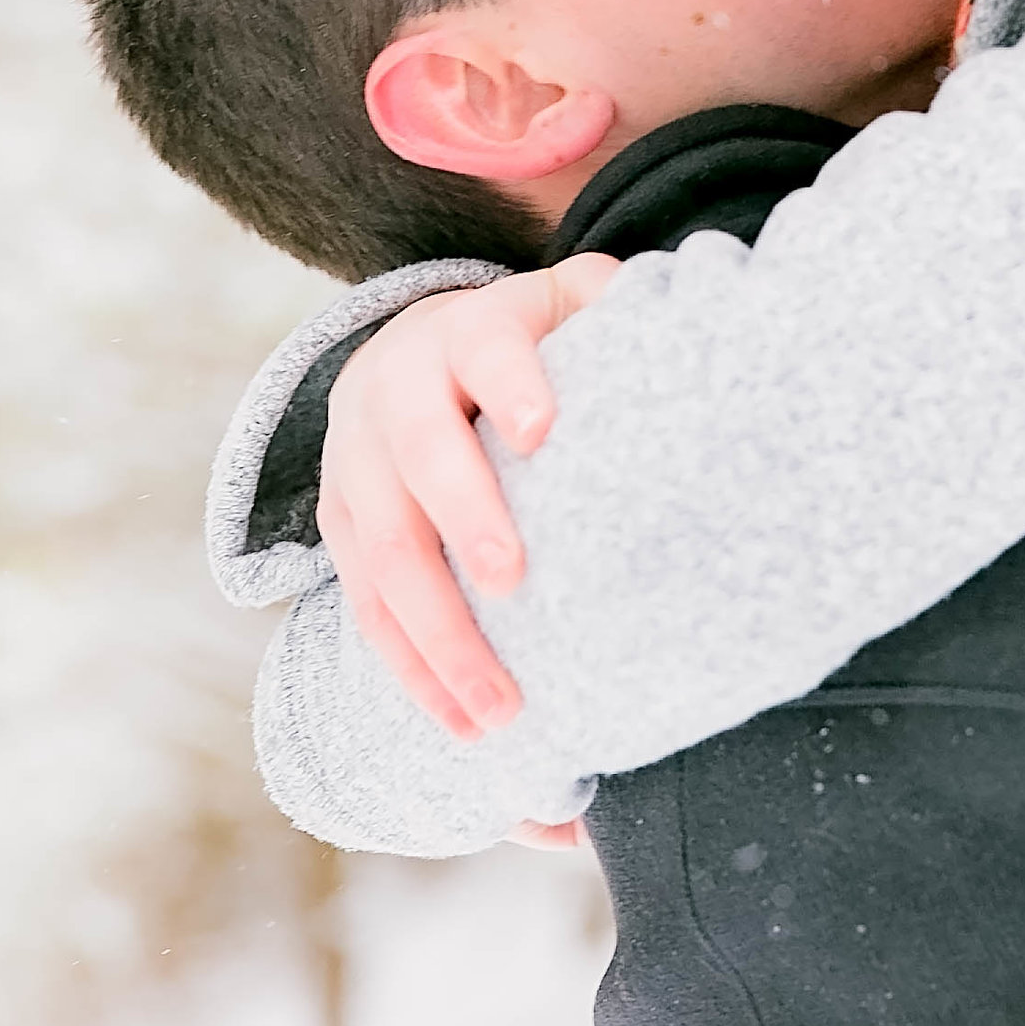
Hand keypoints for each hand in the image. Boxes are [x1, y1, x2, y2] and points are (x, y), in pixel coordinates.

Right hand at [315, 257, 622, 734]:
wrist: (396, 355)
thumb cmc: (511, 344)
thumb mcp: (557, 304)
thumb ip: (608, 307)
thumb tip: (685, 321)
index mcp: (462, 334)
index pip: (485, 350)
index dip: (510, 384)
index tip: (544, 430)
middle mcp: (394, 394)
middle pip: (420, 459)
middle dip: (464, 520)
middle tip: (513, 581)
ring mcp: (355, 465)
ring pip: (384, 553)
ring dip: (438, 634)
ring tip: (499, 705)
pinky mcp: (338, 526)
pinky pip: (366, 606)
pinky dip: (410, 669)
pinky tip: (459, 721)